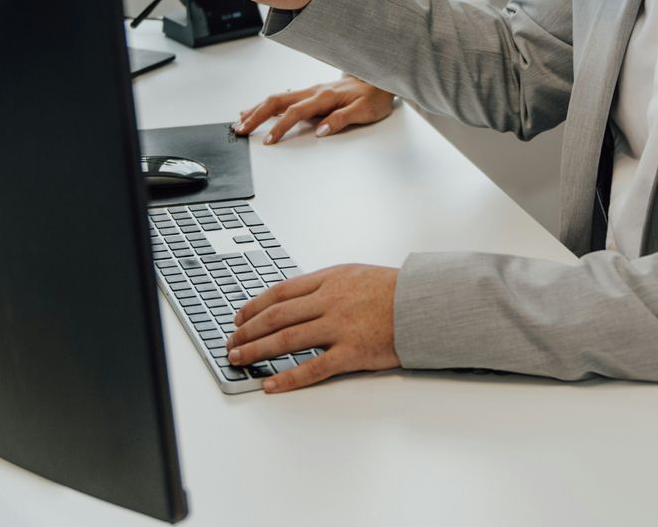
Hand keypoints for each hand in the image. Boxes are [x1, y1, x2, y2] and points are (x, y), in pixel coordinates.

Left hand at [226, 264, 400, 393]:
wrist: (425, 304)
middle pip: (276, 317)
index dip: (253, 306)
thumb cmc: (393, 291)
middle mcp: (329, 301)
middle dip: (247, 331)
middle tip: (231, 344)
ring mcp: (339, 327)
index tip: (238, 318)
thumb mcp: (355, 274)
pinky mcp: (351, 353)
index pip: (279, 292)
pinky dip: (288, 378)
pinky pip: (312, 368)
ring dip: (257, 351)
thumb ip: (324, 286)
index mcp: (328, 279)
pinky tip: (271, 384)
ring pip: (287, 340)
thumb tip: (292, 300)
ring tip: (240, 360)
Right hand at [236, 74, 396, 143]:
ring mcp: (311, 91)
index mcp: (325, 97)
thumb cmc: (374, 96)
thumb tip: (321, 131)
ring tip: (240, 120)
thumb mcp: (365, 111)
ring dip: (257, 109)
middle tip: (240, 129)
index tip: (268, 140)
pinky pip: (284, 97)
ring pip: (278, 97)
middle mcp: (314, 91)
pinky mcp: (311, 93)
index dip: (280, 127)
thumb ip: (342, 120)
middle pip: (278, 101)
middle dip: (256, 115)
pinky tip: (258, 110)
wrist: (379, 78)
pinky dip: (267, 104)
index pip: (296, 113)